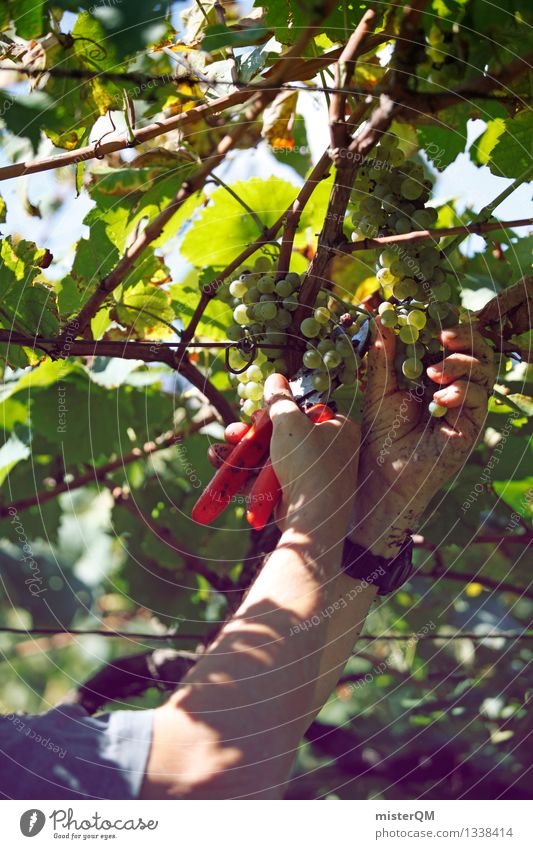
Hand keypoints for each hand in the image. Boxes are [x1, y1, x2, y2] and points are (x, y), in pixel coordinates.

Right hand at [208, 374, 359, 538]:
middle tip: (232, 433)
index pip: (307, 411)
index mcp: (338, 429)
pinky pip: (267, 479)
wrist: (310, 518)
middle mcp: (329, 452)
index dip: (280, 411)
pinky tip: (218, 466)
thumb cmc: (308, 463)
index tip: (258, 412)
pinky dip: (244, 474)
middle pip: (283, 435)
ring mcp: (311, 475)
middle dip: (251, 435)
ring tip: (216, 452)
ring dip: (241, 454)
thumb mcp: (290, 422)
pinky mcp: (295, 495)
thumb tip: (275, 376)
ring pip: (270, 458)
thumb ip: (280, 399)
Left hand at [350, 320, 495, 556]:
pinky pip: (480, 400)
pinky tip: (441, 398)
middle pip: (478, 351)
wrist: (382, 476)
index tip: (435, 314)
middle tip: (443, 336)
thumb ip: (384, 356)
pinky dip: (462, 391)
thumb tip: (381, 316)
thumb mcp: (379, 389)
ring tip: (434, 373)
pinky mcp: (471, 428)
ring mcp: (466, 408)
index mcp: (436, 375)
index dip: (451, 325)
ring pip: (484, 372)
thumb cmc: (380, 435)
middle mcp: (456, 388)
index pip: (454, 342)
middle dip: (465, 337)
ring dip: (462, 365)